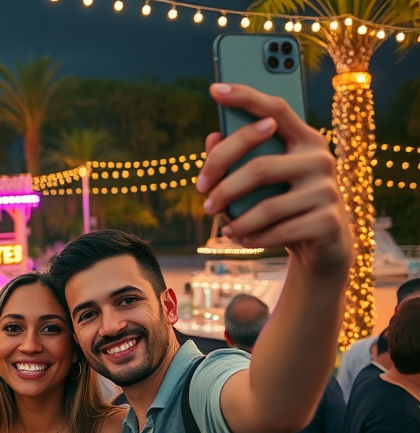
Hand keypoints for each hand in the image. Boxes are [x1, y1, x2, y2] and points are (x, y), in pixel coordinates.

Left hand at [198, 83, 350, 276]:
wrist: (324, 242)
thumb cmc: (285, 201)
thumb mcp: (264, 179)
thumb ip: (238, 158)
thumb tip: (212, 138)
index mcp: (304, 139)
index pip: (275, 109)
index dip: (246, 97)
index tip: (215, 89)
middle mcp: (320, 158)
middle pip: (259, 166)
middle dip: (224, 187)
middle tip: (205, 201)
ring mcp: (328, 189)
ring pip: (267, 206)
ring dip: (238, 221)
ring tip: (225, 227)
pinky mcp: (328, 221)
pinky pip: (280, 230)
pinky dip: (254, 237)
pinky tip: (243, 239)